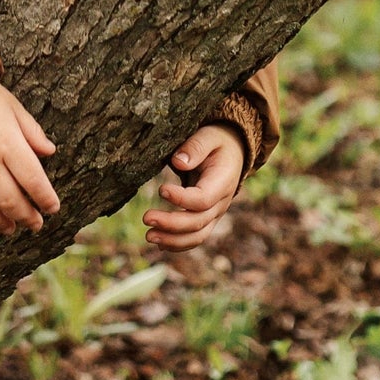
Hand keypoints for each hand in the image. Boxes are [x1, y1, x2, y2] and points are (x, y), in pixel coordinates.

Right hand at [0, 75, 58, 234]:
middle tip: (36, 224)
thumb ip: (32, 132)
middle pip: (9, 200)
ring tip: (10, 228)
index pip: (33, 180)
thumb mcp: (13, 107)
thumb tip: (50, 152)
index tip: (53, 208)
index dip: (45, 198)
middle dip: (26, 217)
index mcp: (8, 143)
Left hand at [143, 123, 244, 252]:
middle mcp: (221, 203)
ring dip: (173, 240)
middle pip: (198, 222)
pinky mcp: (206, 218)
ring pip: (197, 236)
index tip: (161, 190)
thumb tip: (178, 162)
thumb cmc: (217, 142)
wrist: (233, 153)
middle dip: (171, 224)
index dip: (182, 199)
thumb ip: (195, 147)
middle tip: (146, 218)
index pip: (203, 199)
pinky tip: (159, 244)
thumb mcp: (209, 136)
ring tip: (149, 236)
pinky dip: (178, 243)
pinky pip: (195, 237)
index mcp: (222, 182)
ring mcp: (214, 214)